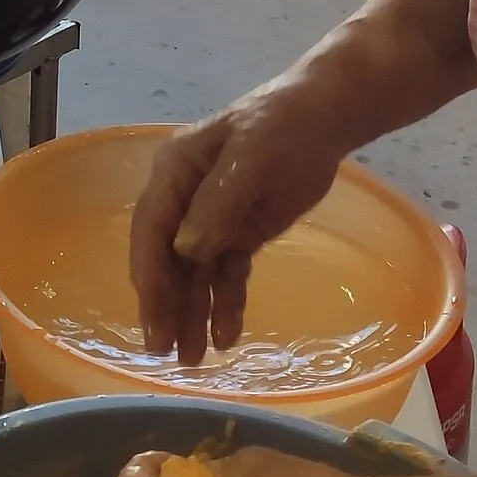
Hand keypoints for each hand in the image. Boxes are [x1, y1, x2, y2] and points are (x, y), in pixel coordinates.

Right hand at [129, 79, 351, 364]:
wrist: (325, 117)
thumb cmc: (281, 125)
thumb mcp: (249, 157)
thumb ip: (217, 204)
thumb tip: (186, 253)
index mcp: (173, 173)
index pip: (151, 231)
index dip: (150, 277)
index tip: (153, 320)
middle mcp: (184, 200)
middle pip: (167, 259)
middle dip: (166, 306)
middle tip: (164, 351)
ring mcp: (212, 219)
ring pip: (196, 274)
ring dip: (193, 314)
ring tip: (193, 359)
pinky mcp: (241, 233)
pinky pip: (228, 274)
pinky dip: (226, 304)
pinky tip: (227, 335)